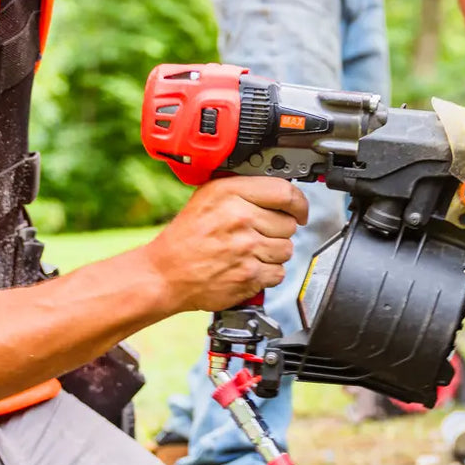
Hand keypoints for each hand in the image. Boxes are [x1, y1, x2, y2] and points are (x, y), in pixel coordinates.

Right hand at [144, 176, 308, 313]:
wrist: (165, 274)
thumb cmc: (185, 238)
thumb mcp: (207, 198)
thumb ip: (242, 189)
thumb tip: (278, 189)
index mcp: (229, 193)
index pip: (285, 192)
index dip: (298, 203)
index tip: (299, 209)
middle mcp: (240, 218)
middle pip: (289, 223)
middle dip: (278, 230)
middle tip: (259, 234)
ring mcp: (246, 248)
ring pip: (287, 249)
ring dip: (274, 252)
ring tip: (251, 251)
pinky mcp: (249, 275)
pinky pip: (279, 272)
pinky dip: (268, 273)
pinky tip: (249, 267)